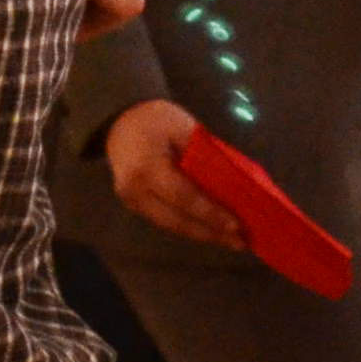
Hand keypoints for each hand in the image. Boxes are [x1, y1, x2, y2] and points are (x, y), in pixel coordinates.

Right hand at [102, 99, 244, 256]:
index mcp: (147, 167)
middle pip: (177, 220)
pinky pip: (166, 221)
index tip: (236, 225)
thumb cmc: (156, 120)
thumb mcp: (184, 128)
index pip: (183, 196)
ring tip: (230, 240)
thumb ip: (206, 156)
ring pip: (172, 226)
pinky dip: (190, 226)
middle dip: (210, 232)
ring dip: (203, 234)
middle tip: (240, 242)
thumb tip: (234, 187)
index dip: (210, 213)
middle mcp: (136, 191)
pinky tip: (210, 230)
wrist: (120, 121)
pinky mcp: (136, 206)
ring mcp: (133, 202)